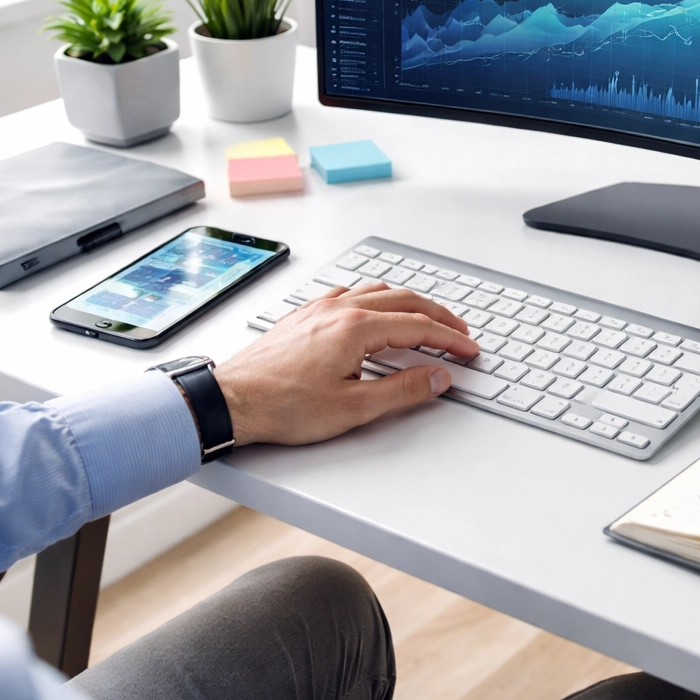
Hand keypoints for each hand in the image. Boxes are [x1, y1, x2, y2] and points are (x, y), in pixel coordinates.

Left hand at [212, 282, 478, 445]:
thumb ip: (403, 390)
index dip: (450, 339)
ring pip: (377, 291)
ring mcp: (319, 309)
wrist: (231, 400)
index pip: (419, 326)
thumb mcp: (354, 408)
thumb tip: (438, 377)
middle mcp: (340, 309)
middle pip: (404, 301)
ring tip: (425, 318)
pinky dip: (375, 298)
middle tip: (459, 332)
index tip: (469, 350)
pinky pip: (349, 293)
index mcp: (357, 328)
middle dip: (438, 316)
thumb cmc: (282, 406)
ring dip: (408, 303)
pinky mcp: (303, 316)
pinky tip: (373, 310)